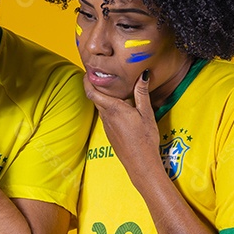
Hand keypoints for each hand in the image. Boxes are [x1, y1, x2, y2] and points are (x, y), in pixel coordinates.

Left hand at [83, 69, 161, 184]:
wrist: (141, 163)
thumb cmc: (145, 138)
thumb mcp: (146, 113)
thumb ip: (142, 92)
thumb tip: (143, 74)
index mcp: (113, 109)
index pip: (92, 92)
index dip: (87, 80)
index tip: (89, 71)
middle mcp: (106, 116)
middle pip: (94, 97)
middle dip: (93, 85)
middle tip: (99, 74)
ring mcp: (107, 125)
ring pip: (100, 106)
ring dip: (102, 96)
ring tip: (110, 86)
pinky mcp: (110, 132)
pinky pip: (106, 115)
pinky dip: (108, 106)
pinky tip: (119, 105)